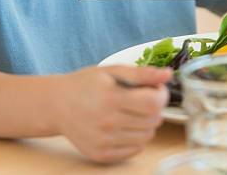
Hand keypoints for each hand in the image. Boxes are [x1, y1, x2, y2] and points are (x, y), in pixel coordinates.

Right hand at [55, 64, 171, 163]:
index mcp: (111, 98)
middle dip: (154, 108)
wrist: (58, 105)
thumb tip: (168, 74)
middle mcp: (108, 123)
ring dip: (146, 123)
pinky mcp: (102, 155)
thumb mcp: (112, 71)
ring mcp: (104, 142)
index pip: (153, 103)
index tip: (156, 89)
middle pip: (153, 121)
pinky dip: (136, 138)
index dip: (161, 95)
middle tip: (142, 98)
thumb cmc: (86, 84)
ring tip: (132, 112)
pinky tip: (124, 125)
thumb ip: (142, 73)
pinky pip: (135, 150)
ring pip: (147, 137)